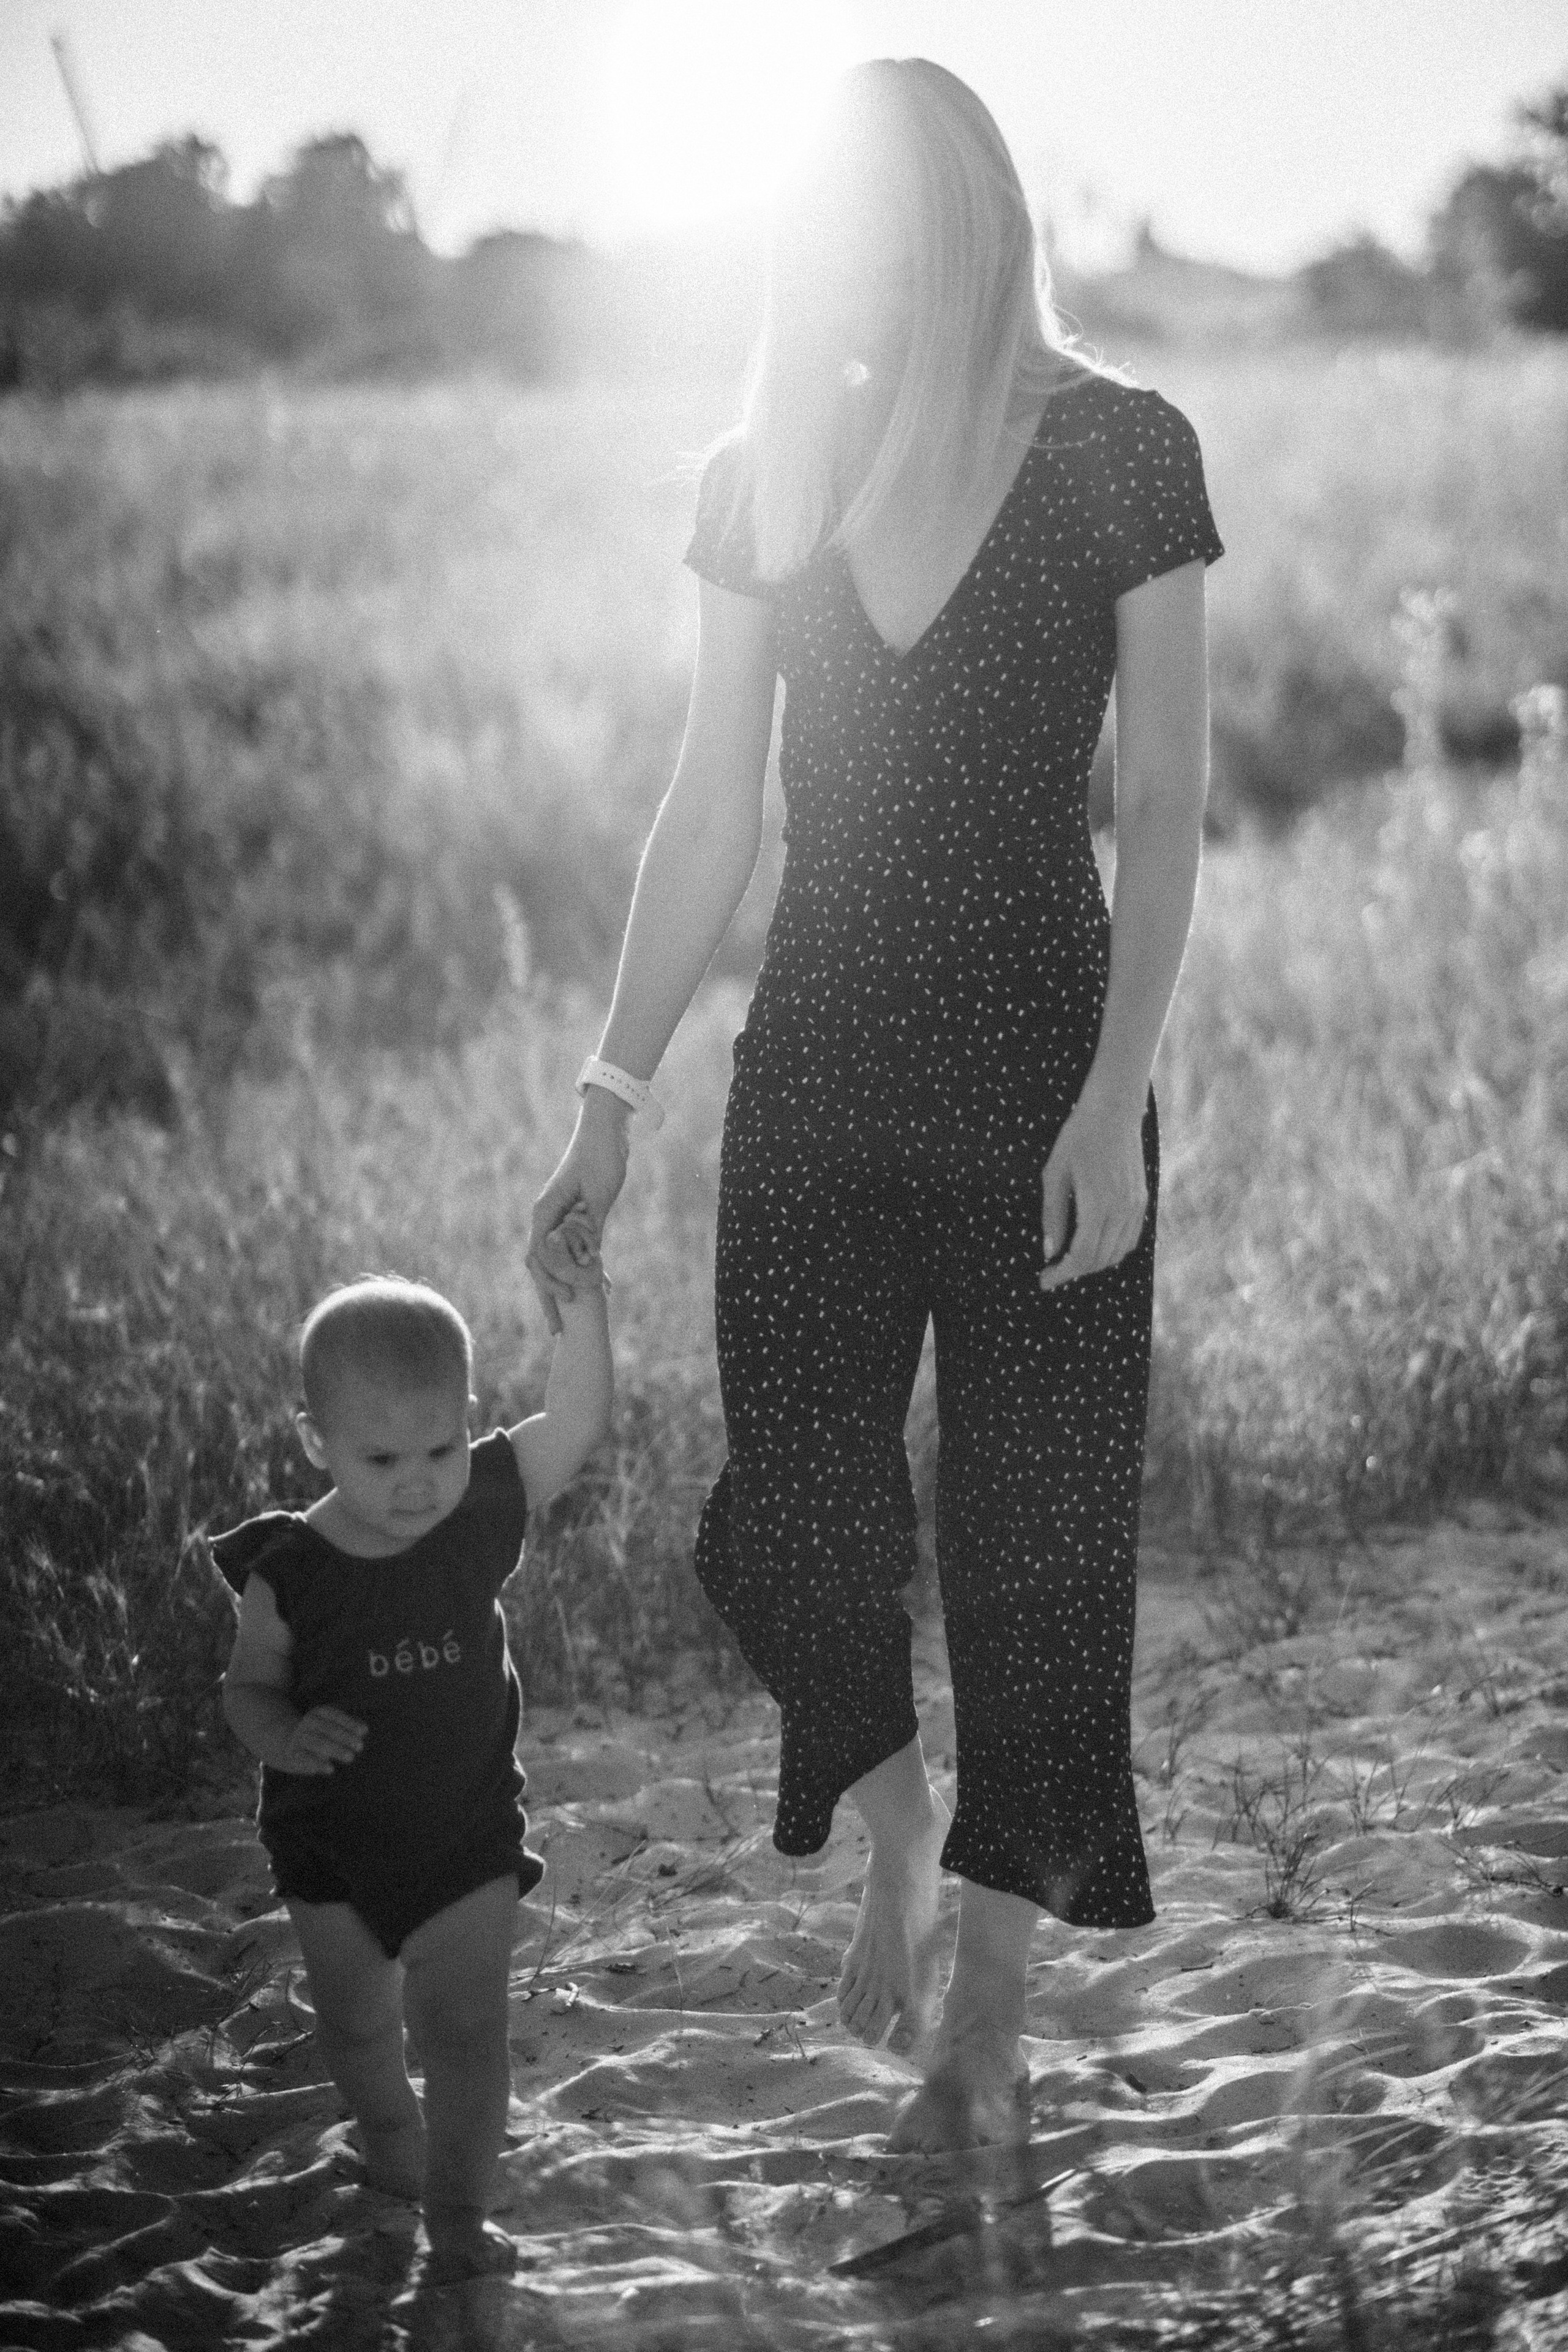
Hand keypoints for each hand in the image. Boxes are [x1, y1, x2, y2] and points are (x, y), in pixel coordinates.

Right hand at [276, 1706, 366, 1775]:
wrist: (286, 1742)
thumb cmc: (319, 1733)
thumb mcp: (332, 1724)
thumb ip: (348, 1726)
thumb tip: (364, 1730)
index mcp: (319, 1712)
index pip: (335, 1715)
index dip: (350, 1723)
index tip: (364, 1731)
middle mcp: (308, 1722)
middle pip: (329, 1729)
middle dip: (345, 1737)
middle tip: (360, 1747)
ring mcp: (299, 1737)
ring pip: (318, 1743)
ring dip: (336, 1749)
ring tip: (351, 1757)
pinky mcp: (292, 1753)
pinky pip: (305, 1758)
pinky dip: (318, 1763)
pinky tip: (331, 1769)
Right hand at [528, 1094, 630, 1332]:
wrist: (605, 1132)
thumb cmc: (601, 1156)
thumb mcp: (599, 1193)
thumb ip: (590, 1226)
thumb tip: (588, 1260)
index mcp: (545, 1212)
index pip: (539, 1256)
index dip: (549, 1282)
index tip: (565, 1301)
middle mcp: (546, 1218)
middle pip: (541, 1266)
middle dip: (549, 1297)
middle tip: (557, 1330)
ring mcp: (558, 1219)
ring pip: (554, 1263)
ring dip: (564, 1289)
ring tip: (571, 1318)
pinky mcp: (573, 1219)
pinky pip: (572, 1252)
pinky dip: (581, 1271)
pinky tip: (599, 1286)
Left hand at [1038, 1081, 1147, 1291]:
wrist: (1114, 1111)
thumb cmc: (1077, 1138)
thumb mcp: (1054, 1174)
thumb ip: (1053, 1215)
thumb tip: (1050, 1252)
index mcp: (1097, 1204)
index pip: (1082, 1255)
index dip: (1062, 1274)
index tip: (1044, 1281)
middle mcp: (1121, 1210)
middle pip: (1100, 1260)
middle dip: (1075, 1271)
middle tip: (1053, 1272)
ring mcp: (1135, 1206)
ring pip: (1117, 1253)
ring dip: (1094, 1264)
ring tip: (1071, 1261)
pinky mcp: (1142, 1200)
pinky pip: (1130, 1239)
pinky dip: (1112, 1251)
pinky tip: (1095, 1246)